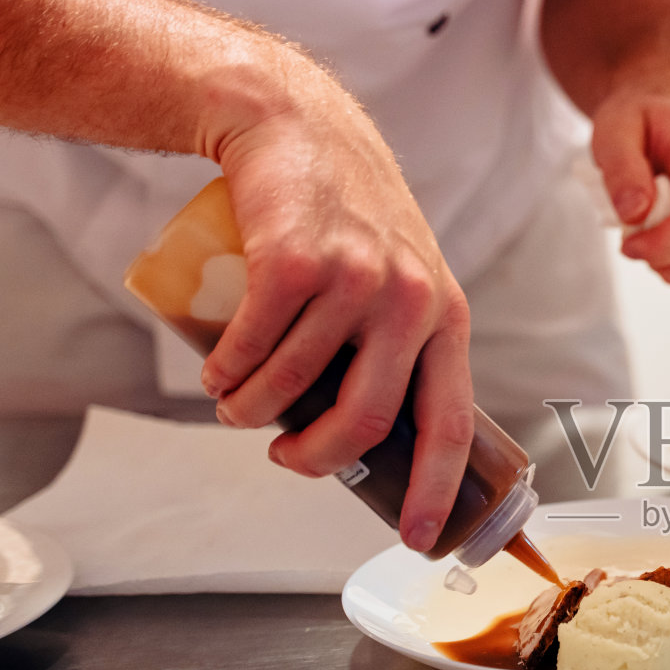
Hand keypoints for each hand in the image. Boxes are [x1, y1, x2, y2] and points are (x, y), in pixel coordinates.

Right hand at [198, 65, 474, 553]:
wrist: (299, 129)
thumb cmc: (350, 220)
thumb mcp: (405, 281)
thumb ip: (402, 348)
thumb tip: (370, 442)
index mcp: (448, 318)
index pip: (451, 424)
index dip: (437, 491)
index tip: (422, 541)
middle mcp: (412, 302)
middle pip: (364, 422)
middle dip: (314, 461)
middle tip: (284, 459)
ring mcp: (354, 279)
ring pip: (294, 388)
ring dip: (250, 414)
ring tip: (234, 404)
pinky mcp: (294, 260)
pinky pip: (251, 347)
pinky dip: (226, 374)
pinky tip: (218, 372)